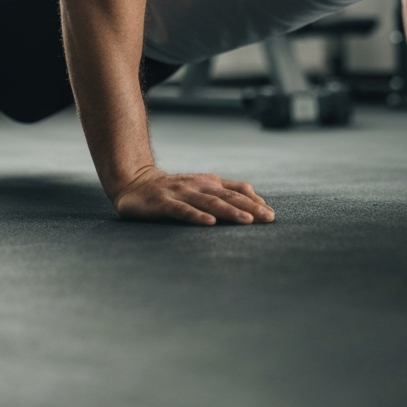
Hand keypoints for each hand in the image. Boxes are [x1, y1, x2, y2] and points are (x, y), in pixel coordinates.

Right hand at [112, 167, 275, 224]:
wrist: (135, 183)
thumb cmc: (174, 190)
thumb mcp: (201, 187)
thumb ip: (225, 191)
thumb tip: (255, 200)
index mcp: (209, 182)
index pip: (236, 191)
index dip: (254, 201)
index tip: (271, 215)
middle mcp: (198, 186)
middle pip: (227, 197)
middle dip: (250, 208)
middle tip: (268, 219)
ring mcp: (180, 193)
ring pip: (209, 203)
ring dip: (229, 212)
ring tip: (247, 220)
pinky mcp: (163, 203)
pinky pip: (182, 210)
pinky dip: (197, 216)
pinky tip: (209, 223)